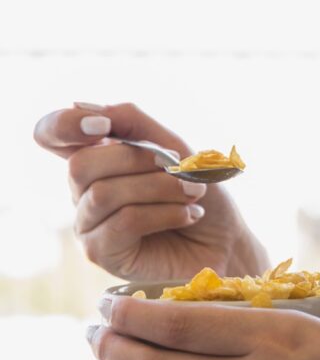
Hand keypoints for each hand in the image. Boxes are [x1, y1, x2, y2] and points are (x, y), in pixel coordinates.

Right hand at [34, 102, 268, 280]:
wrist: (228, 240)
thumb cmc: (201, 193)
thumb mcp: (174, 147)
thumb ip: (132, 123)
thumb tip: (81, 106)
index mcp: (97, 158)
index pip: (51, 133)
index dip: (64, 124)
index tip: (104, 126)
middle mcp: (83, 191)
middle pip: (80, 165)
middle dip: (137, 160)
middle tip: (181, 168)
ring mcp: (89, 224)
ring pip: (104, 194)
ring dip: (160, 188)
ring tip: (195, 193)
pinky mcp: (102, 253)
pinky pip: (123, 222)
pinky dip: (164, 213)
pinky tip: (189, 216)